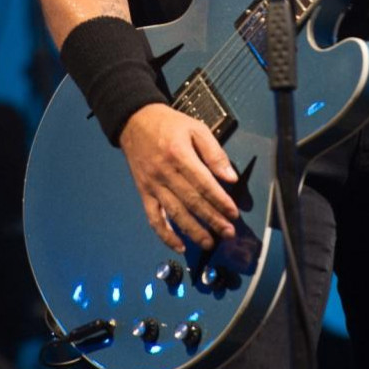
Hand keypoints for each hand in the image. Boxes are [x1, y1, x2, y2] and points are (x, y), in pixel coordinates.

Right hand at [118, 104, 239, 253]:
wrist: (134, 122)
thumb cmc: (168, 124)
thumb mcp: (195, 128)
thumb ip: (214, 152)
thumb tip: (230, 177)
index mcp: (179, 154)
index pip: (203, 183)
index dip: (220, 200)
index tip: (234, 213)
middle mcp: (165, 173)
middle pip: (191, 201)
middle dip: (212, 219)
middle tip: (228, 232)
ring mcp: (153, 185)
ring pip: (174, 213)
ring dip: (193, 231)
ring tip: (209, 243)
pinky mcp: (143, 193)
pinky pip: (153, 218)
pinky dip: (165, 235)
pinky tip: (179, 246)